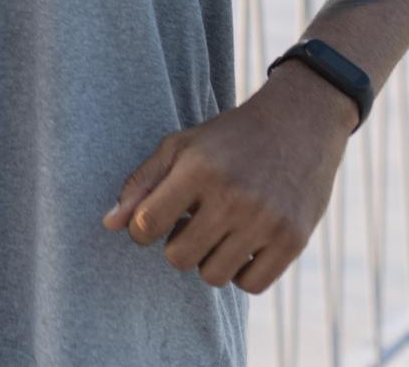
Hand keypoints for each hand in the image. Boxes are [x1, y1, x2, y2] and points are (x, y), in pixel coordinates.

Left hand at [98, 64, 355, 292]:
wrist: (299, 124)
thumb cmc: (228, 138)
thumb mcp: (180, 146)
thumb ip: (141, 183)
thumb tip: (109, 224)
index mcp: (199, 169)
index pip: (146, 225)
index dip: (142, 228)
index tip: (156, 218)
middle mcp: (233, 197)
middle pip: (178, 258)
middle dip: (177, 244)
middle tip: (192, 223)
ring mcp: (266, 221)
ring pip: (213, 276)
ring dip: (209, 259)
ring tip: (219, 231)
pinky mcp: (293, 240)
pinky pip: (250, 286)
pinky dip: (242, 273)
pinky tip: (244, 244)